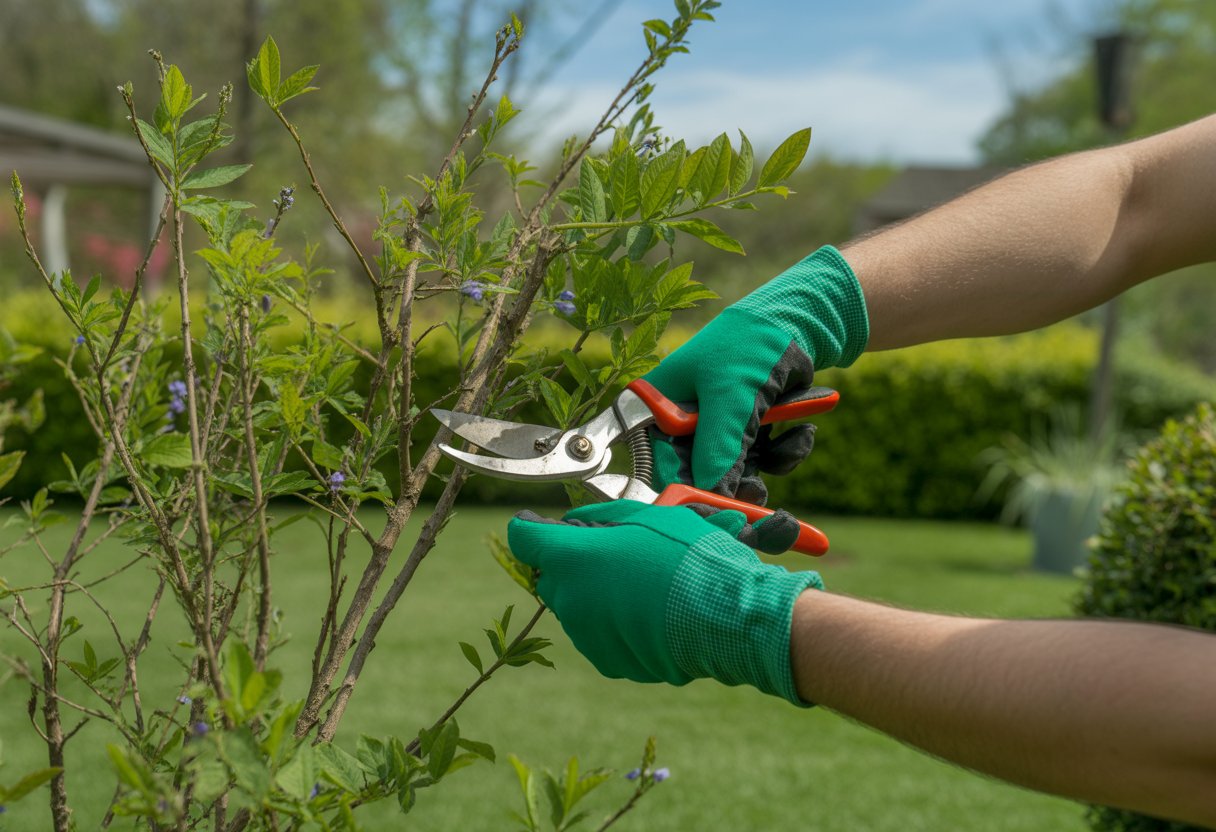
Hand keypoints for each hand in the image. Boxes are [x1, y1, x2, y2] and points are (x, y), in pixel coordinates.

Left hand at [507, 500, 822, 704]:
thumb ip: (599, 519)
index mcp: (571, 558)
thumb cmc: (688, 558)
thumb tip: (576, 526)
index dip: (532, 528)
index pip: (524, 538)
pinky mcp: (609, 662)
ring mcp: (587, 635)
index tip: (540, 526)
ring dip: (597, 595)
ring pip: (577, 607)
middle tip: (615, 554)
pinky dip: (616, 625)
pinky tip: (651, 612)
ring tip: (643, 584)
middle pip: (553, 576)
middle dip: (574, 564)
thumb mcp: (646, 517)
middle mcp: (569, 600)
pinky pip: (600, 636)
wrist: (725, 615)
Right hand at [642, 245, 867, 511]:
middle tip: (768, 508)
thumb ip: (718, 450)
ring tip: (795, 443)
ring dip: (770, 467)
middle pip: (701, 478)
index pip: (661, 468)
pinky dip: (785, 453)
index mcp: (654, 411)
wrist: (797, 322)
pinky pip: (760, 463)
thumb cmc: (750, 348)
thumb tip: (712, 497)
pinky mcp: (742, 434)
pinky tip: (803, 431)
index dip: (690, 495)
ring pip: (736, 476)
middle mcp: (678, 425)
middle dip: (740, 488)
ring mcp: (712, 431)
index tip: (722, 516)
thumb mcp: (731, 400)